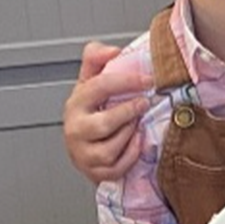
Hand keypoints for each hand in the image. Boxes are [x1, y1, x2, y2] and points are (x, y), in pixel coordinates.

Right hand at [62, 41, 150, 183]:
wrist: (83, 144)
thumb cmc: (91, 111)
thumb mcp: (90, 81)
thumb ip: (96, 58)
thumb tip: (112, 51)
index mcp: (76, 103)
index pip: (99, 87)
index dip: (127, 81)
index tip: (148, 79)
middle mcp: (75, 129)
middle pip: (104, 123)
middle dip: (129, 112)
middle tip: (145, 103)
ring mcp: (83, 153)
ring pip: (110, 149)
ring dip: (129, 135)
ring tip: (136, 124)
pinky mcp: (94, 172)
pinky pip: (117, 167)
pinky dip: (131, 155)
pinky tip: (136, 142)